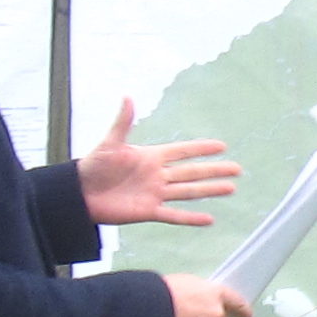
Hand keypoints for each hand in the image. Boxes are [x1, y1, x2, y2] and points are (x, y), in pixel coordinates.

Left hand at [81, 98, 241, 227]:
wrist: (79, 194)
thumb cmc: (92, 167)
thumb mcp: (109, 143)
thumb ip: (123, 122)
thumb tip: (127, 97)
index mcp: (151, 157)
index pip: (182, 151)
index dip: (201, 148)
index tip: (221, 146)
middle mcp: (157, 175)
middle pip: (192, 172)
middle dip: (214, 170)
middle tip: (237, 169)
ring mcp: (155, 194)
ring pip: (189, 192)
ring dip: (210, 190)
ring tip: (230, 188)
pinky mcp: (148, 212)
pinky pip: (174, 215)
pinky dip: (191, 218)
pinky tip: (209, 219)